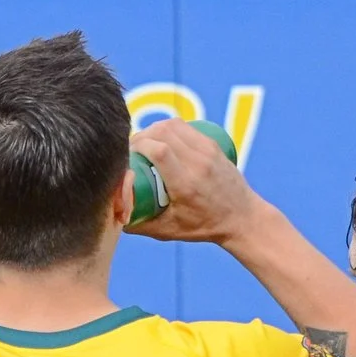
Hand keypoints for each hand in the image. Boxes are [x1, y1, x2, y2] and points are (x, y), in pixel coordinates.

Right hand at [127, 118, 262, 245]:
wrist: (242, 218)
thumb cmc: (205, 227)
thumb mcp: (168, 231)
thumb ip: (139, 225)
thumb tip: (113, 213)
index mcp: (186, 184)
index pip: (159, 150)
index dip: (138, 146)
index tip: (127, 155)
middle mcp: (198, 164)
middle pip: (163, 132)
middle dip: (142, 136)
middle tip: (132, 150)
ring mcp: (208, 151)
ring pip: (173, 125)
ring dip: (154, 129)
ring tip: (146, 144)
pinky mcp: (212, 145)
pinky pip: (185, 127)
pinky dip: (168, 129)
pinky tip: (162, 140)